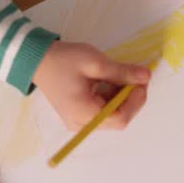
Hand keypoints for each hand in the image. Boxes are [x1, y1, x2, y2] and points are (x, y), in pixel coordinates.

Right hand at [33, 41, 150, 130]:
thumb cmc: (63, 60)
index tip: (142, 82)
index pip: (120, 119)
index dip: (135, 102)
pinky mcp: (79, 114)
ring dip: (121, 96)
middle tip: (135, 76)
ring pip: (111, 114)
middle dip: (130, 98)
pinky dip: (111, 96)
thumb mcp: (95, 63)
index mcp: (83, 114)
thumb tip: (146, 77)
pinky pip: (102, 110)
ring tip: (121, 74)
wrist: (37, 58)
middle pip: (116, 119)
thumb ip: (122, 72)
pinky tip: (109, 79)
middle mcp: (81, 124)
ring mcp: (79, 121)